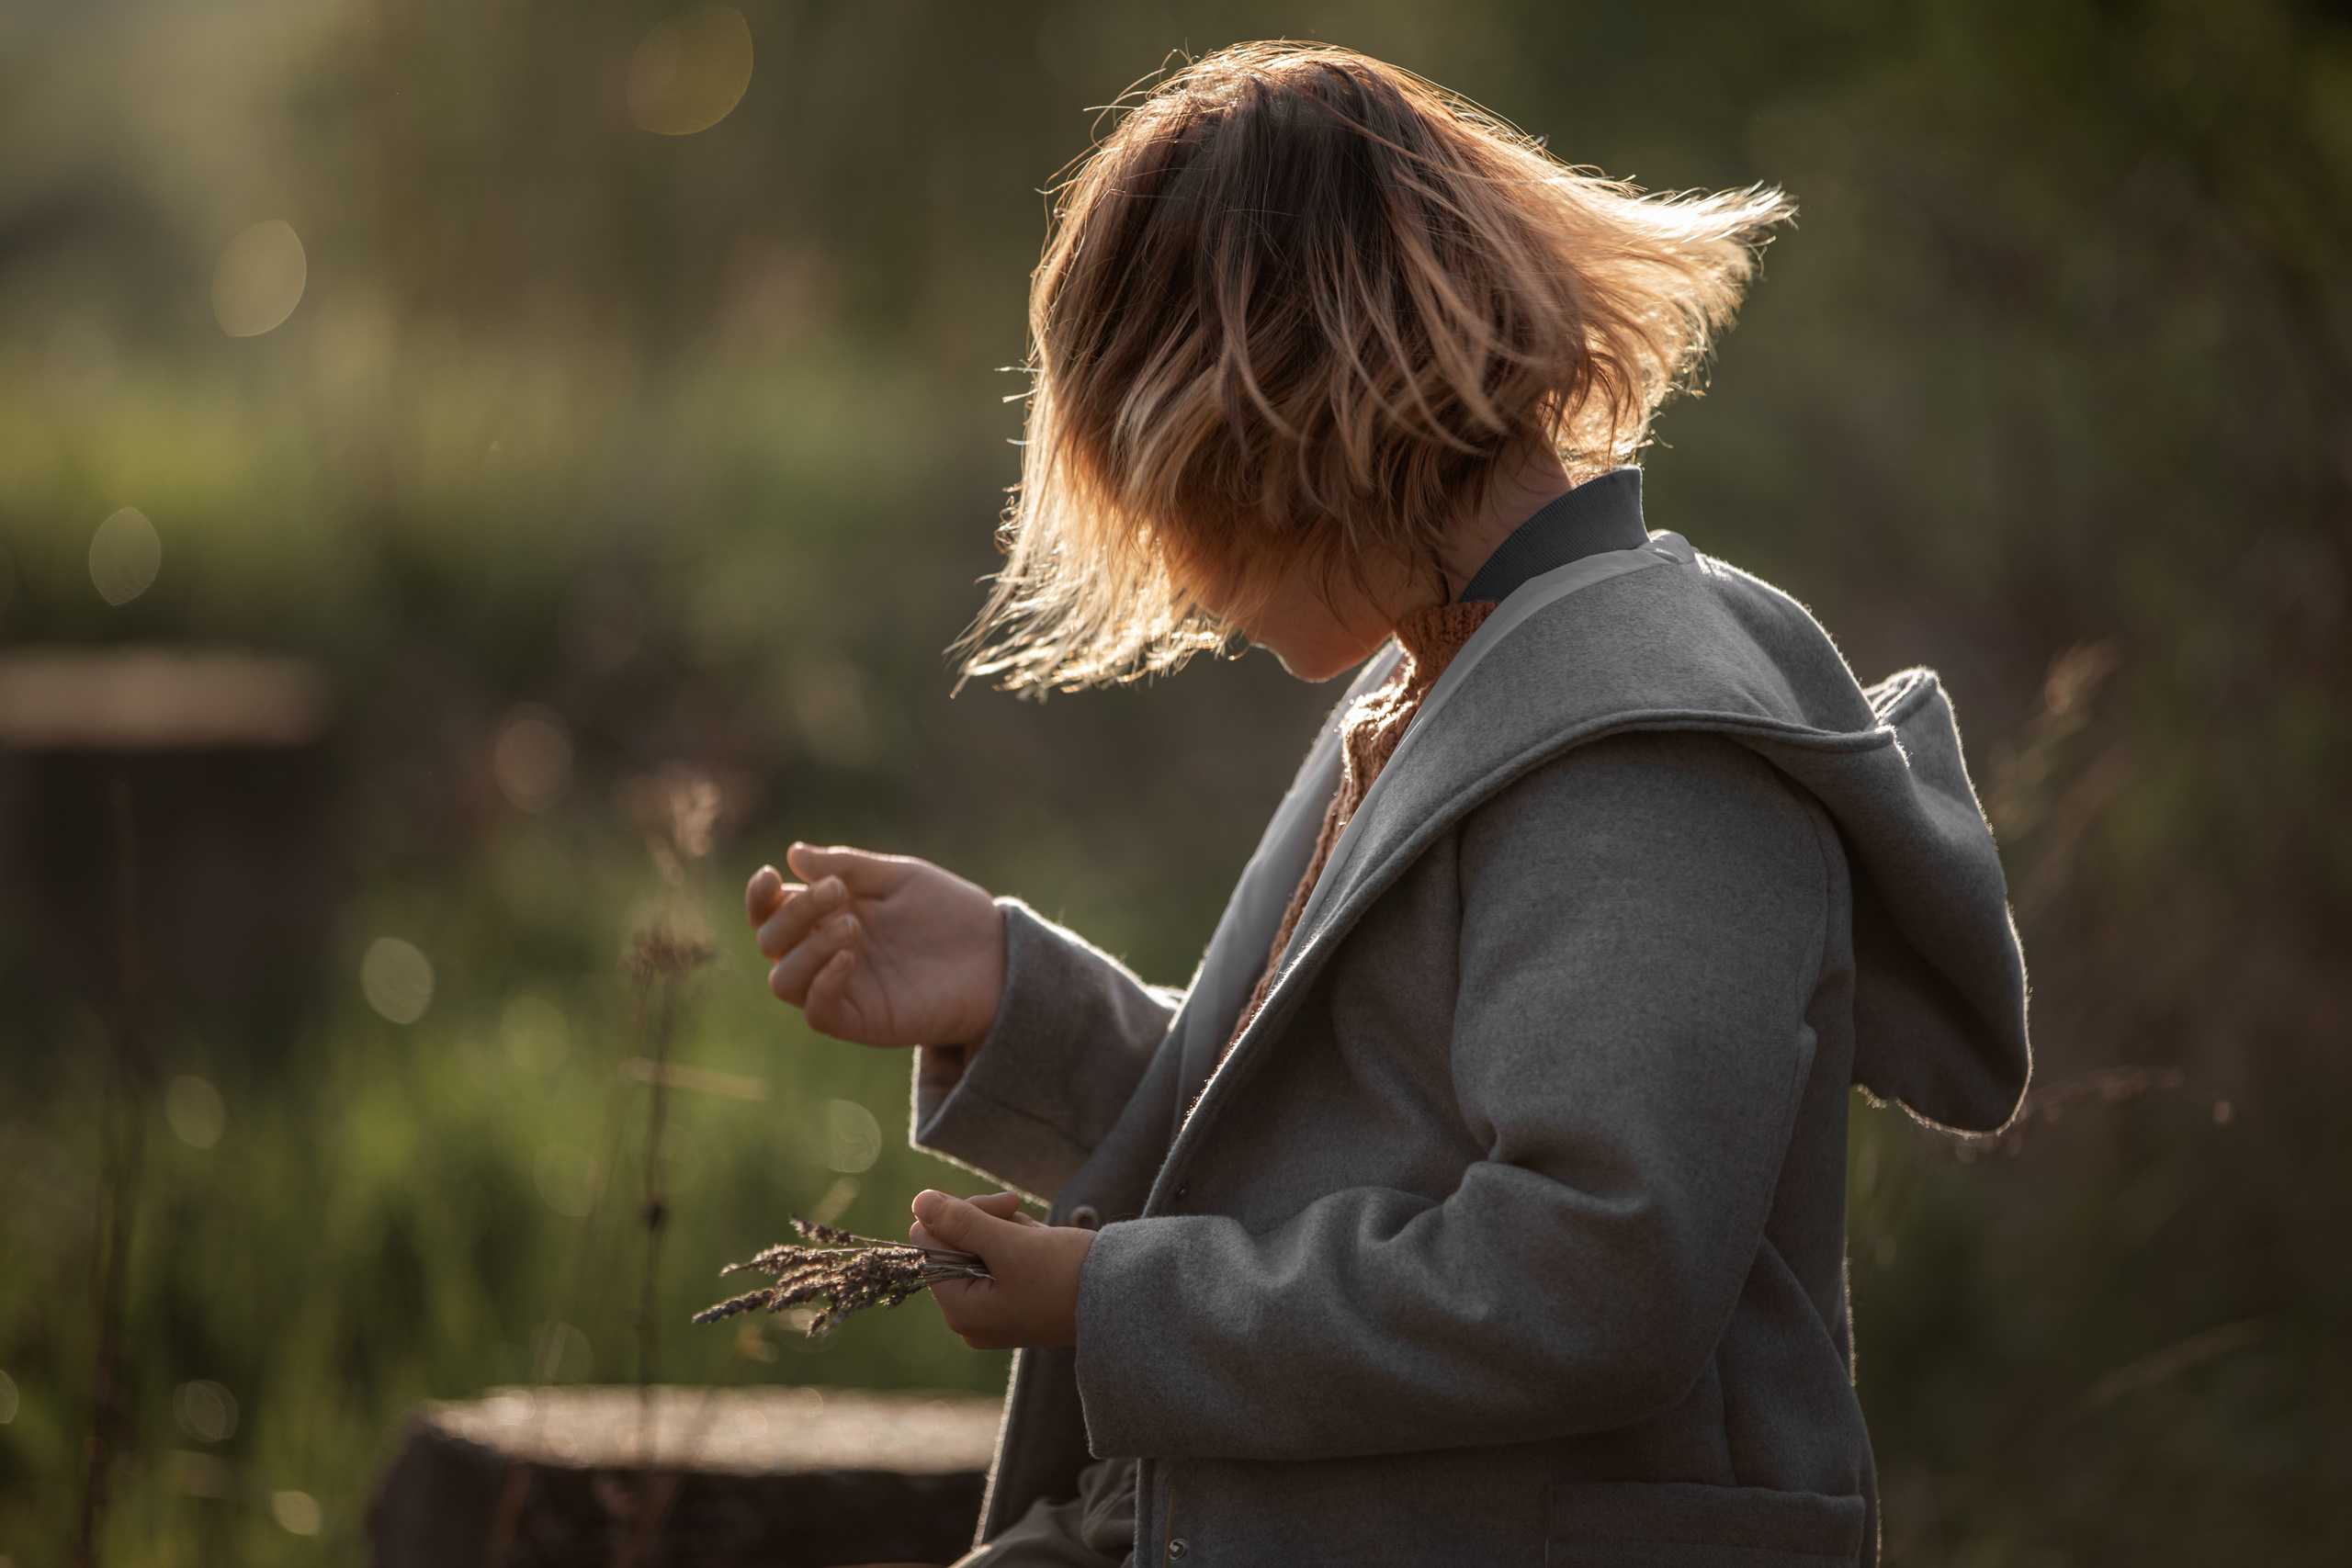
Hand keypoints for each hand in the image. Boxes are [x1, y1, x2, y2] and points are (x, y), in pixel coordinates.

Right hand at [746, 844, 1006, 1046]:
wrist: (997, 954)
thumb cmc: (951, 914)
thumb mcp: (900, 877)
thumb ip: (848, 866)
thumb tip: (793, 855)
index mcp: (830, 915)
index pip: (772, 912)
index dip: (760, 897)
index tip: (771, 875)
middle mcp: (827, 952)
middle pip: (772, 941)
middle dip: (794, 912)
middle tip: (838, 892)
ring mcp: (843, 987)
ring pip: (784, 980)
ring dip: (806, 948)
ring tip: (854, 926)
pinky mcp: (861, 1020)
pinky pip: (817, 1012)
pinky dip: (822, 983)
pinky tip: (850, 956)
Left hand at [911, 1190, 1094, 1349]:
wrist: (1123, 1297)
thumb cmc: (1066, 1275)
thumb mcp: (1010, 1242)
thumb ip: (961, 1221)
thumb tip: (919, 1201)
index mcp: (961, 1312)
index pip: (930, 1246)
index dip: (960, 1217)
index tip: (999, 1208)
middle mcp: (970, 1319)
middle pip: (953, 1247)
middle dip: (987, 1222)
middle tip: (1019, 1209)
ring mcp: (992, 1312)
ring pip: (978, 1247)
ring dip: (1006, 1229)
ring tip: (1038, 1236)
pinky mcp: (1013, 1302)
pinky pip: (999, 1260)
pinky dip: (1018, 1242)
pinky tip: (1041, 1243)